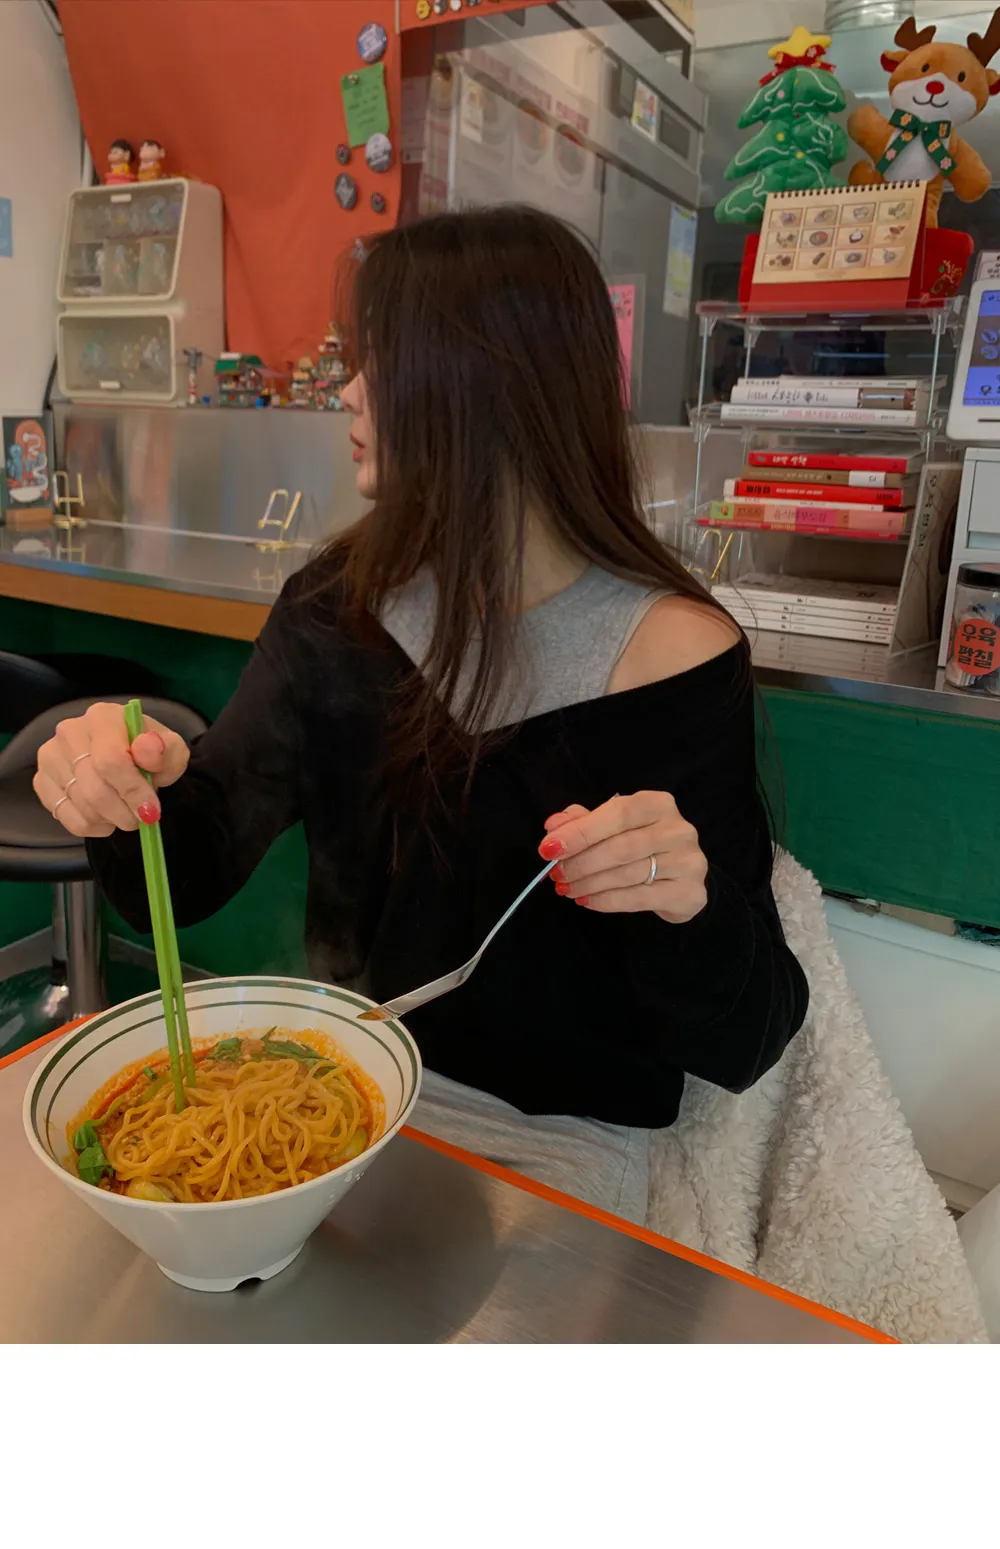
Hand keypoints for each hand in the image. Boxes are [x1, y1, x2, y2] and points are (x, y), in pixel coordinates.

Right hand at [34, 702, 189, 838]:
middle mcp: (70, 732)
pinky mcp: (41, 780)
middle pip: (94, 788)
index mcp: (103, 717)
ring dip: (110, 820)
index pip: (111, 760)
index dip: (132, 791)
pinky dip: (91, 826)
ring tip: (126, 813)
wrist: (129, 757)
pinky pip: (64, 815)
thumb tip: (147, 751)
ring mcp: (51, 756)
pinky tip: (105, 817)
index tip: (150, 810)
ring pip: (80, 805)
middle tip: (142, 818)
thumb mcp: (171, 750)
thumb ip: (166, 751)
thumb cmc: (151, 754)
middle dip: (124, 812)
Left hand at [539, 792, 708, 923]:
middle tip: (556, 874)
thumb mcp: (613, 826)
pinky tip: (587, 900)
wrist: (681, 878)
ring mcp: (688, 862)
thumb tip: (553, 826)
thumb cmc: (642, 846)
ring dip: (589, 884)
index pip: (618, 813)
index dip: (581, 831)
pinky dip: (607, 900)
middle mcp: (678, 830)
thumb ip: (583, 822)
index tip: (549, 848)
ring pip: (628, 874)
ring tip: (566, 889)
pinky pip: (639, 898)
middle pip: (621, 847)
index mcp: (658, 804)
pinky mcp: (690, 893)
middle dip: (581, 862)